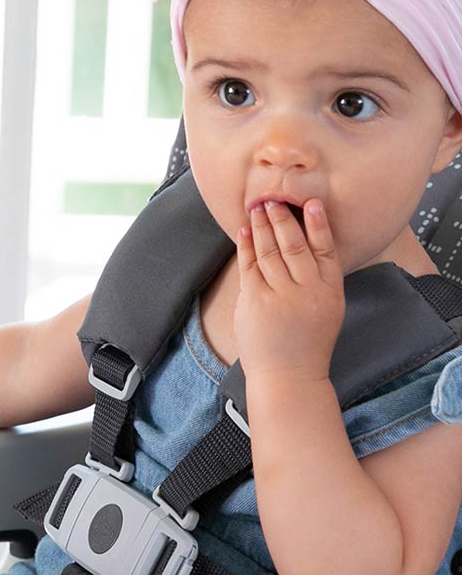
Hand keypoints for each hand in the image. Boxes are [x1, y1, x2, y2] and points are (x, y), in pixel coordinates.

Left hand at [234, 198, 343, 382]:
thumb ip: (318, 279)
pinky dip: (246, 246)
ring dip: (262, 227)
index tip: (311, 202)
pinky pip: (250, 266)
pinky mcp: (256, 301)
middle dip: (282, 219)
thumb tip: (302, 243)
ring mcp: (281, 296)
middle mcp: (308, 291)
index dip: (318, 224)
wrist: (289, 376)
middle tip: (272, 198)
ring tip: (257, 208)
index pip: (325, 249)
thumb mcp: (326, 309)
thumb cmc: (306, 342)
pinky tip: (244, 231)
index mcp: (330, 291)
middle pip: (294, 245)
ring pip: (270, 251)